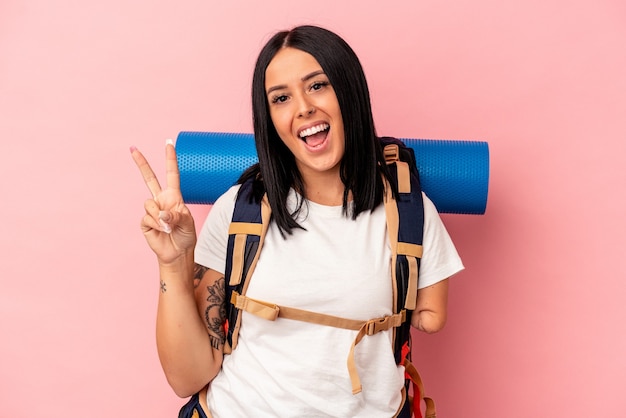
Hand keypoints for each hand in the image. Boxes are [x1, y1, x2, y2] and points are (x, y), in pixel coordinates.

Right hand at [130, 140, 195, 264]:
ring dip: (161, 217)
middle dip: (141, 163)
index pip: (171, 174)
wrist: (177, 252)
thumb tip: (162, 213)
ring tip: (169, 227)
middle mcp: (161, 200)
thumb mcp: (187, 223)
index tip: (168, 143)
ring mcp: (152, 210)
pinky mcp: (145, 221)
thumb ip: (176, 215)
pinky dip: (157, 224)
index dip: (170, 159)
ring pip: (149, 204)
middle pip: (149, 178)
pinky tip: (162, 231)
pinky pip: (147, 218)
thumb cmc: (185, 235)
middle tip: (133, 149)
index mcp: (174, 196)